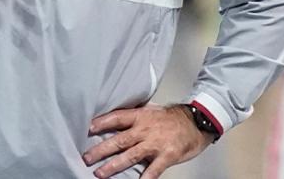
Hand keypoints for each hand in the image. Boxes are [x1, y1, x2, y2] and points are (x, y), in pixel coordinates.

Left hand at [81, 104, 212, 178]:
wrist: (197, 122)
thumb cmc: (171, 118)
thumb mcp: (150, 111)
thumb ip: (134, 117)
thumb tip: (114, 121)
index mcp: (140, 116)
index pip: (116, 118)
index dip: (101, 123)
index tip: (87, 129)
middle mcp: (145, 129)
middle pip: (119, 140)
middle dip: (101, 150)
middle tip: (87, 158)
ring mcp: (155, 143)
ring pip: (130, 156)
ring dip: (114, 165)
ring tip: (100, 173)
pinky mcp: (167, 155)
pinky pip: (153, 170)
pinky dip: (144, 178)